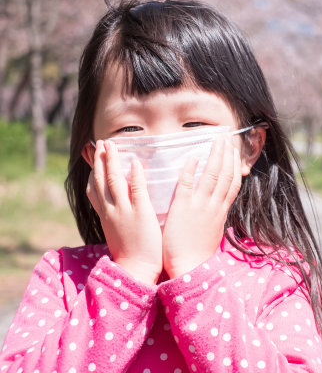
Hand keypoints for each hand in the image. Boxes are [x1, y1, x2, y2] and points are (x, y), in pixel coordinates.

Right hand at [86, 140, 162, 284]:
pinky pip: (136, 190)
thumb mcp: (118, 233)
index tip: (92, 157)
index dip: (92, 172)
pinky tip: (134, 163)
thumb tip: (122, 210)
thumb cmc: (131, 253)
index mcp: (106, 215)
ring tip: (111, 144)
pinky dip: (133, 175)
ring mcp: (124, 211)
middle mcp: (111, 210)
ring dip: (112, 161)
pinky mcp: (140, 213)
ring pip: (113, 180)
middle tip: (100, 142)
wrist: (135, 269)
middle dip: (99, 160)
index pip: (94, 190)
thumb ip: (118, 219)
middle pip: (100, 180)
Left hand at [162, 135, 242, 278]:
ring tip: (217, 139)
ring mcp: (200, 206)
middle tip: (227, 137)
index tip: (234, 152)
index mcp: (220, 212)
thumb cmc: (197, 253)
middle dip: (228, 154)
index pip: (233, 184)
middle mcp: (214, 206)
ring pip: (212, 175)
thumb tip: (214, 207)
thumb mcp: (212, 232)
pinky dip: (192, 169)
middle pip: (226, 175)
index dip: (234, 166)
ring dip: (215, 155)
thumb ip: (213, 217)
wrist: (189, 268)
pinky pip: (188, 184)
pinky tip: (193, 157)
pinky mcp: (183, 208)